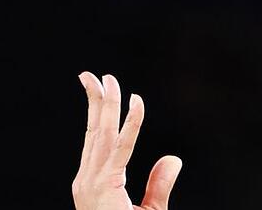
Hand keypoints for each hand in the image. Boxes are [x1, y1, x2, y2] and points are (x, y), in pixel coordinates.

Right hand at [73, 73, 182, 209]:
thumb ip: (159, 185)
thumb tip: (173, 159)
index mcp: (92, 185)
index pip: (93, 142)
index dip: (96, 116)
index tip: (99, 93)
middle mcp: (87, 181)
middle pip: (93, 132)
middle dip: (95, 102)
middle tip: (93, 76)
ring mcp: (92, 183)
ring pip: (103, 134)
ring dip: (106, 103)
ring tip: (109, 80)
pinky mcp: (105, 186)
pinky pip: (122, 147)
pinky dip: (131, 122)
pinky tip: (136, 102)